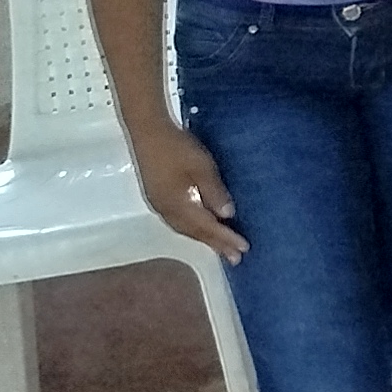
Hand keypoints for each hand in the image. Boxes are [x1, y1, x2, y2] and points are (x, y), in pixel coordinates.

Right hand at [131, 117, 244, 262]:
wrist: (148, 132)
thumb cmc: (178, 148)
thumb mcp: (201, 167)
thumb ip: (213, 192)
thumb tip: (227, 216)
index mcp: (179, 205)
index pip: (207, 228)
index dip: (225, 239)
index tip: (243, 250)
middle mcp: (167, 210)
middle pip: (194, 233)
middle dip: (215, 245)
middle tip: (235, 258)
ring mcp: (159, 204)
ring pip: (184, 229)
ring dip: (203, 239)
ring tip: (220, 248)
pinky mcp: (156, 197)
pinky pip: (177, 221)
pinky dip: (192, 230)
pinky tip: (199, 229)